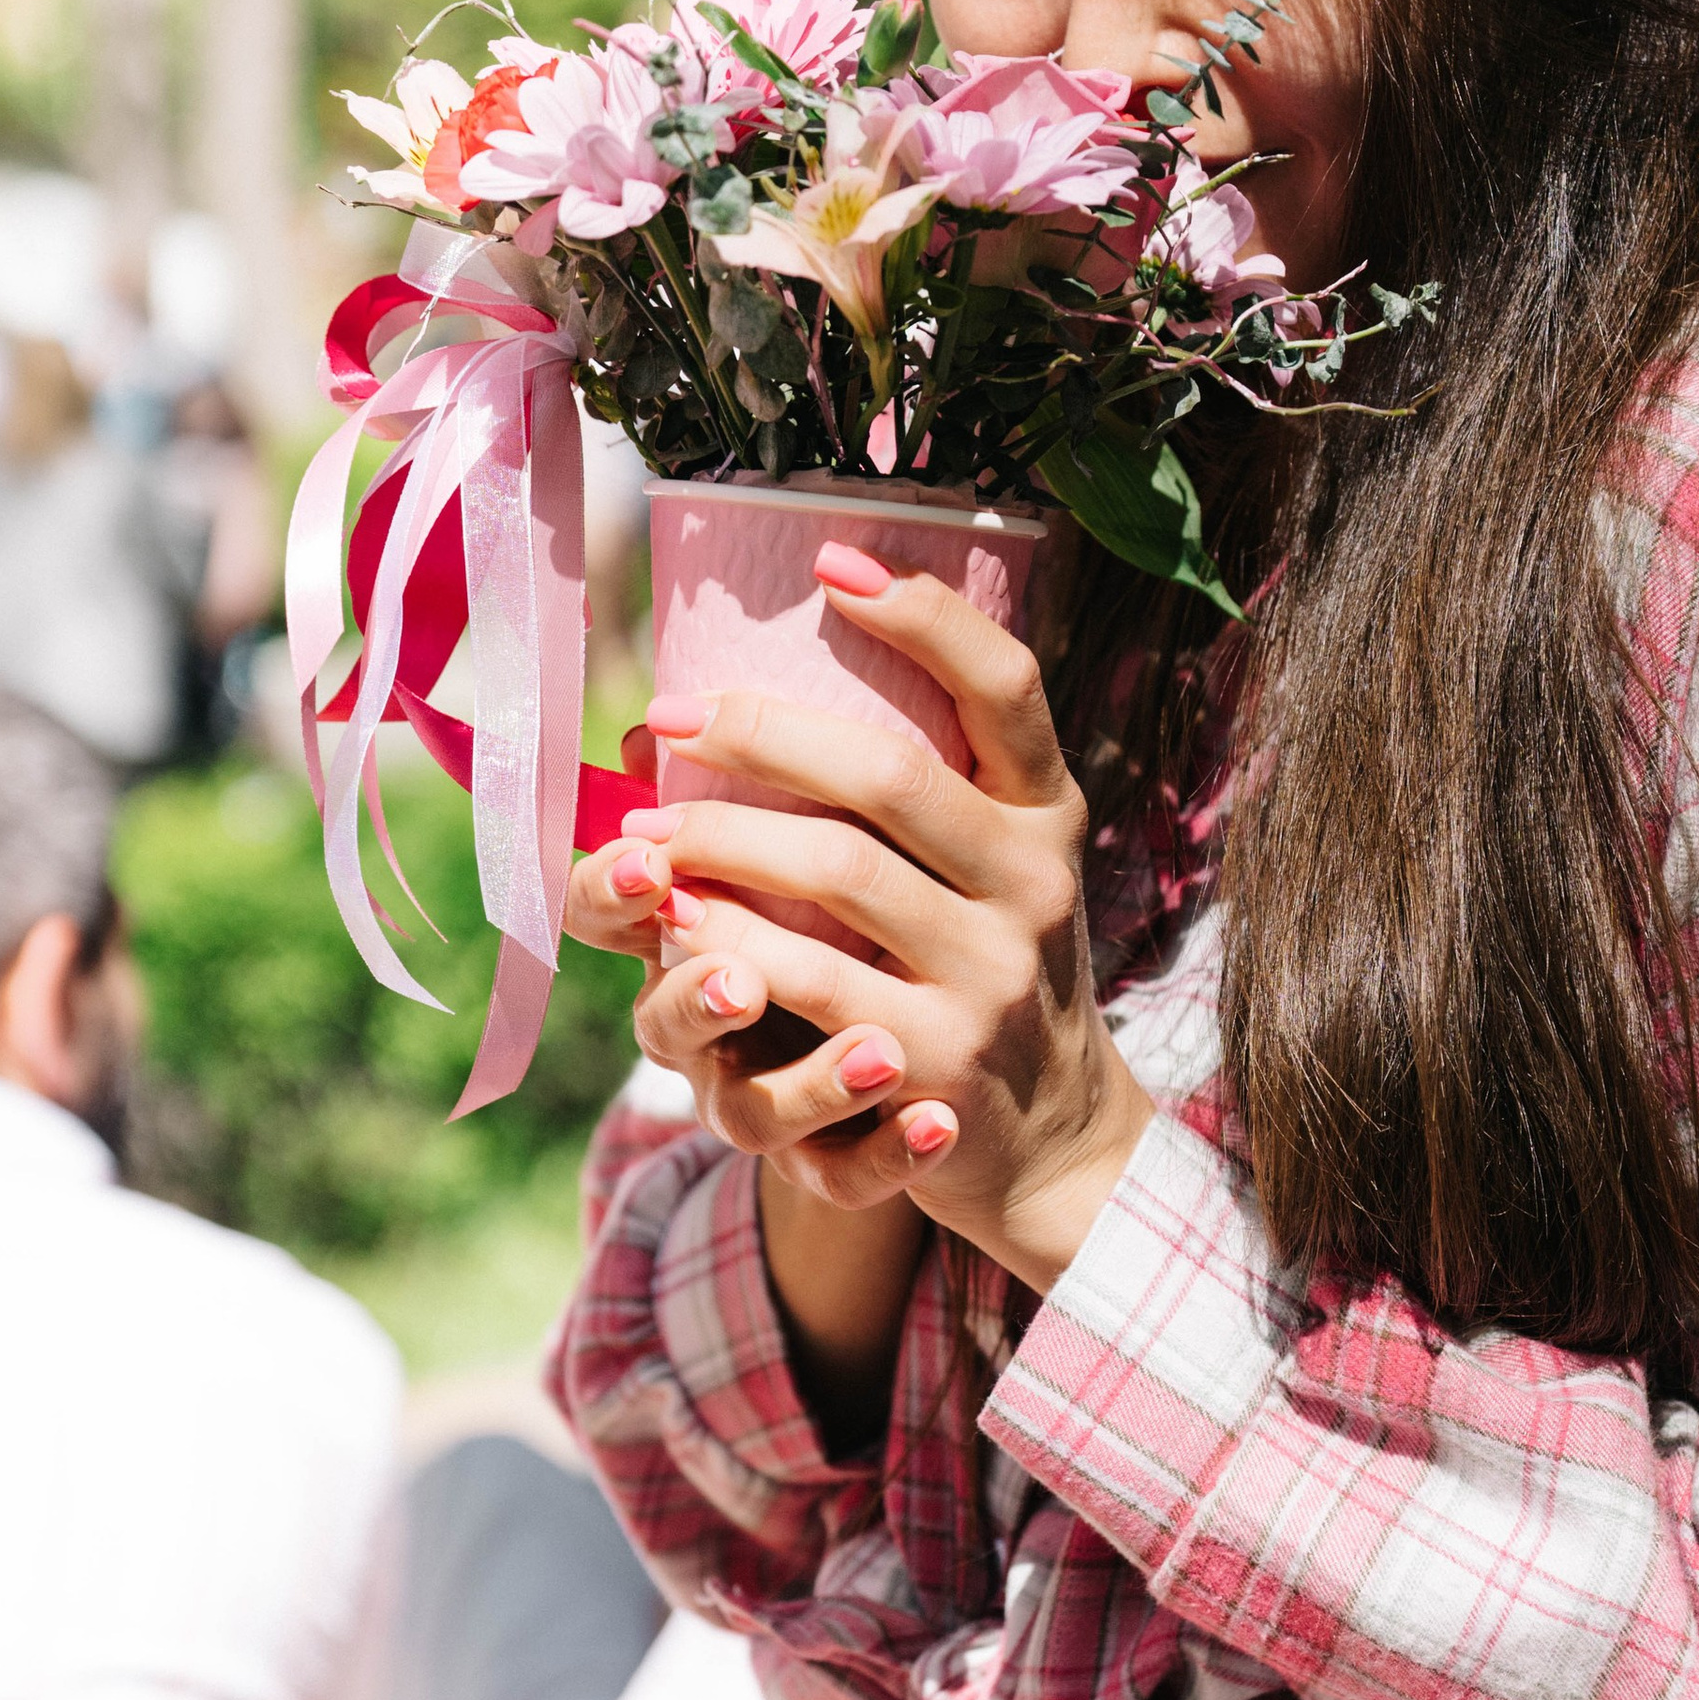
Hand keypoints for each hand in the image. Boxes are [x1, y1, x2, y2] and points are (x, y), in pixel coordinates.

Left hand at [561, 548, 1153, 1295]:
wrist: (1051, 1137)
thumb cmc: (984, 966)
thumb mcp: (989, 866)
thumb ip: (914, 791)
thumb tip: (717, 700)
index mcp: (1047, 813)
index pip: (1006, 682)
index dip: (924, 615)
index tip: (829, 561)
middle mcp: (1034, 884)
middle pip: (888, 774)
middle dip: (760, 735)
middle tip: (668, 719)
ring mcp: (993, 977)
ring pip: (835, 881)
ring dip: (722, 844)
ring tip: (647, 833)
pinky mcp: (939, 1065)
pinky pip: (811, 991)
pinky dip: (731, 951)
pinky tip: (677, 927)